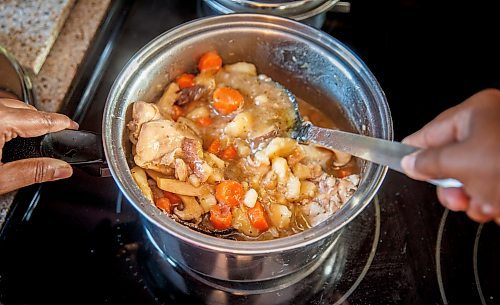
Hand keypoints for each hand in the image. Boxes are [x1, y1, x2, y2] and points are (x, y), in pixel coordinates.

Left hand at [0, 98, 78, 194]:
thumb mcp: (0, 179)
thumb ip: (33, 171)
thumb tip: (61, 169)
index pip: (41, 118)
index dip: (62, 123)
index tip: (72, 126)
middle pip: (26, 108)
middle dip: (42, 121)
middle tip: (56, 134)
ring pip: (9, 106)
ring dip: (22, 118)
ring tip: (32, 134)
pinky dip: (6, 118)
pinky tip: (7, 131)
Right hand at [401, 89, 499, 223]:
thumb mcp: (463, 163)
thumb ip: (429, 162)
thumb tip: (409, 162)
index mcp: (478, 112)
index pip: (431, 131)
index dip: (415, 151)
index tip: (401, 163)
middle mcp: (493, 126)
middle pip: (452, 158)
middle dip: (453, 186)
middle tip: (458, 199)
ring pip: (473, 177)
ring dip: (474, 198)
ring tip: (488, 206)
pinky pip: (493, 186)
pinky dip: (493, 202)